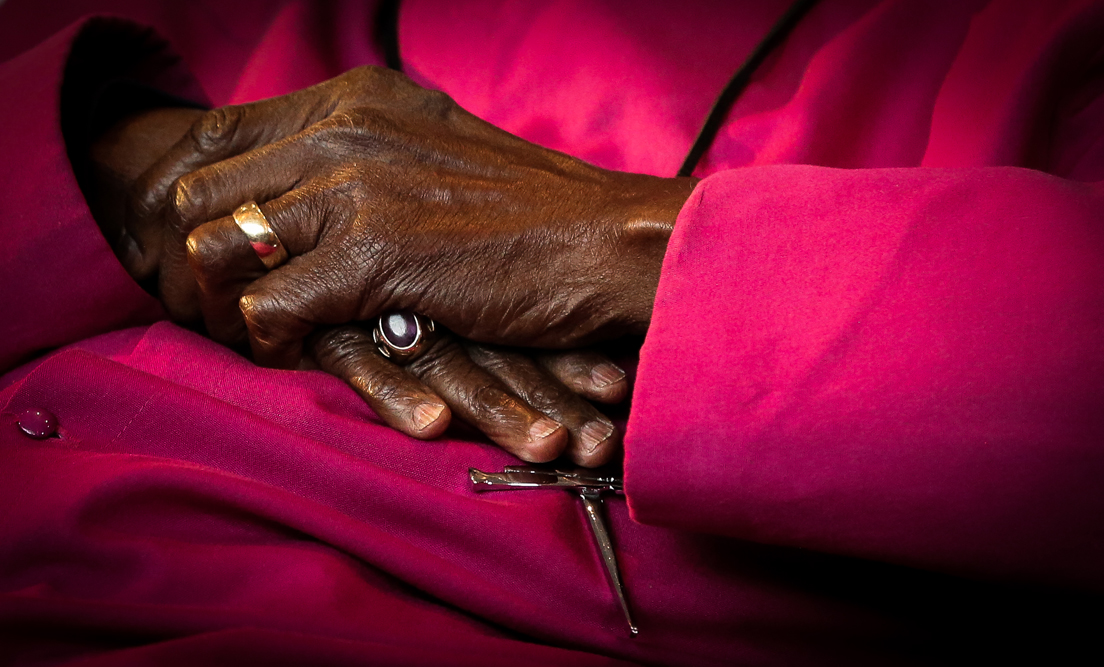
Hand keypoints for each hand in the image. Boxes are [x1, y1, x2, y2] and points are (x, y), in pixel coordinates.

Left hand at [86, 100, 629, 466]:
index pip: (221, 136)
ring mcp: (355, 189)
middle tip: (233, 302)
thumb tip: (310, 184)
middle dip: (206, 256)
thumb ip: (369, 153)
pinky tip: (302, 351)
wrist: (607, 242)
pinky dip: (273, 340)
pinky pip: (268, 308)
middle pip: (202, 191)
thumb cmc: (534, 212)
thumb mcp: (438, 152)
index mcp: (358, 99)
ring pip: (217, 247)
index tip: (229, 247)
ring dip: (227, 301)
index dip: (207, 195)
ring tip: (263, 331)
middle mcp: (344, 130)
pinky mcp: (373, 257)